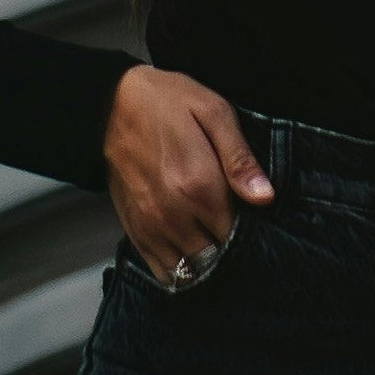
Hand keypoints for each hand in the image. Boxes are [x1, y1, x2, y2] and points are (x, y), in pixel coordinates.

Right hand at [103, 66, 274, 277]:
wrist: (109, 103)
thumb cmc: (167, 102)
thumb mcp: (213, 112)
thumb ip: (240, 158)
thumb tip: (266, 198)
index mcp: (201, 187)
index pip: (239, 235)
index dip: (252, 231)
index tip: (253, 218)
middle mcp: (175, 216)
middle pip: (217, 258)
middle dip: (229, 249)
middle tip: (232, 227)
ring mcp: (152, 228)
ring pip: (190, 271)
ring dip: (205, 263)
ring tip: (211, 240)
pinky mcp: (134, 231)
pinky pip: (162, 272)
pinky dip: (179, 271)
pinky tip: (189, 253)